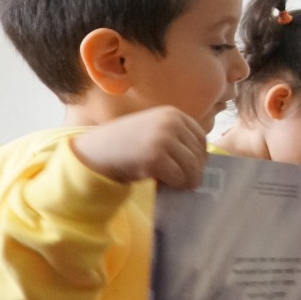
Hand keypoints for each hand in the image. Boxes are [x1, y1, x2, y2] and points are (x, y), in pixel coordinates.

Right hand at [70, 106, 208, 189]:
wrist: (95, 151)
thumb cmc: (126, 144)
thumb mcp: (155, 129)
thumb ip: (177, 137)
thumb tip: (204, 161)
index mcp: (173, 114)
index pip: (201, 139)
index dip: (200, 157)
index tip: (191, 168)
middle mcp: (171, 123)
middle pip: (199, 154)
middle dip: (194, 171)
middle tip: (183, 181)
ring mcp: (163, 139)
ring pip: (192, 167)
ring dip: (187, 180)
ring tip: (177, 185)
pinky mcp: (156, 157)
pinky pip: (178, 177)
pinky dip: (175, 185)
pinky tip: (164, 185)